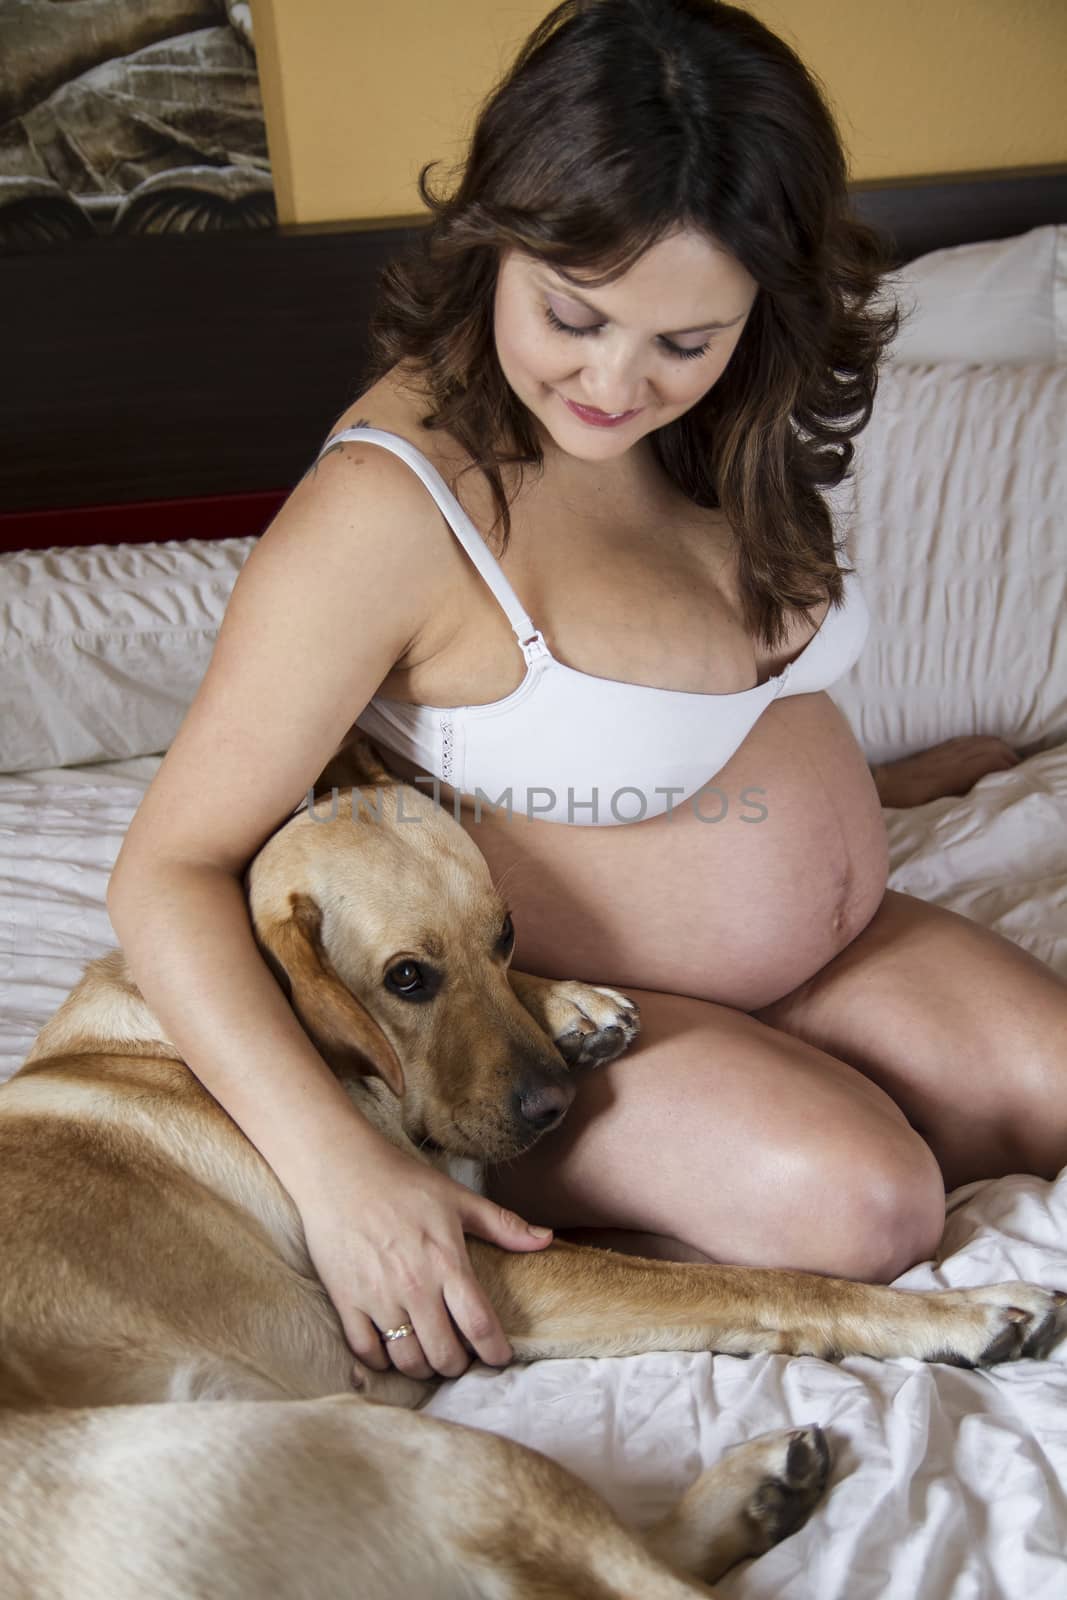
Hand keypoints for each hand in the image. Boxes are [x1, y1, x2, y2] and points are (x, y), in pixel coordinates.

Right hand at [296, 1138, 552, 1382]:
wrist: (339, 1169)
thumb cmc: (402, 1181)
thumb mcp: (457, 1198)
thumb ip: (502, 1224)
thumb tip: (546, 1239)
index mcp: (446, 1262)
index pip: (479, 1325)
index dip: (495, 1352)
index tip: (500, 1358)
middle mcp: (413, 1287)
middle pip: (444, 1354)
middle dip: (459, 1364)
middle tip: (462, 1356)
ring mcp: (377, 1297)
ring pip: (407, 1360)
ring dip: (423, 1366)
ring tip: (429, 1354)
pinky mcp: (345, 1301)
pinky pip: (366, 1351)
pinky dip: (381, 1361)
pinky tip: (391, 1349)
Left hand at [872, 735, 1020, 807]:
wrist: (886, 785)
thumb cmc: (912, 800)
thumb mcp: (943, 804)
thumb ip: (966, 795)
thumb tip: (988, 793)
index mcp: (959, 771)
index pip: (995, 762)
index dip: (1010, 770)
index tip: (1018, 779)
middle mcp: (957, 756)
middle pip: (995, 749)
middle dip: (1012, 758)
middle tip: (1019, 771)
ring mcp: (950, 749)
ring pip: (985, 742)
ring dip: (1002, 750)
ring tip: (1010, 762)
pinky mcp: (943, 747)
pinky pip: (972, 740)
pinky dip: (987, 744)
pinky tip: (989, 752)